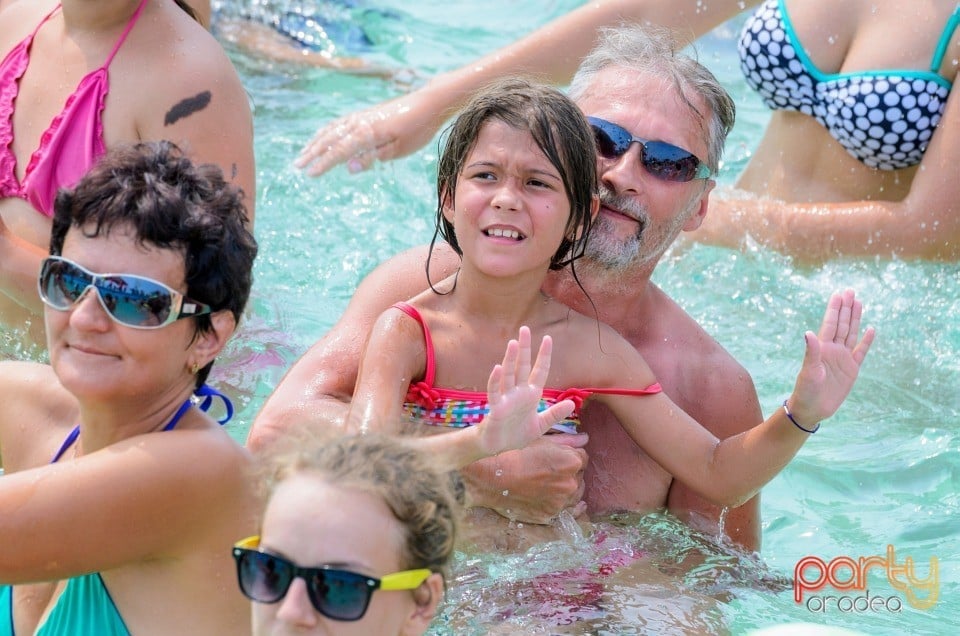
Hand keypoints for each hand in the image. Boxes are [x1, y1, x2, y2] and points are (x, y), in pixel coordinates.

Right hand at [294, 88, 444, 176]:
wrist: (428, 104)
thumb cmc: (416, 129)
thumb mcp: (398, 149)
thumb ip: (373, 157)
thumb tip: (350, 167)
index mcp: (367, 133)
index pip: (340, 151)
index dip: (323, 163)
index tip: (310, 174)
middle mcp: (360, 122)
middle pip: (330, 139)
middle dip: (313, 153)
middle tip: (298, 166)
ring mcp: (362, 116)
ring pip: (332, 129)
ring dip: (317, 141)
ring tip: (304, 153)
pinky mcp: (366, 114)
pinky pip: (340, 123)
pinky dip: (327, 131)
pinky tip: (324, 137)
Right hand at [461, 434, 588, 523]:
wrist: (490, 477)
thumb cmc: (514, 453)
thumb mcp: (540, 440)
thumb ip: (566, 440)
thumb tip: (585, 438)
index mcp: (572, 461)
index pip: (582, 458)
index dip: (570, 456)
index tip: (558, 457)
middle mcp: (571, 483)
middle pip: (579, 476)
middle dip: (569, 473)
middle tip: (549, 471)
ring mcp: (562, 502)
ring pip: (574, 494)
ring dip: (566, 489)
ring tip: (548, 485)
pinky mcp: (551, 515)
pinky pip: (566, 511)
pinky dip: (562, 505)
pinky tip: (557, 500)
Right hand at [477, 327, 575, 456]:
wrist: (499, 447)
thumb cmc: (517, 434)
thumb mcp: (541, 425)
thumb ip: (554, 414)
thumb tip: (572, 403)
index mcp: (531, 394)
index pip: (540, 371)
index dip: (544, 355)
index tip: (548, 338)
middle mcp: (518, 392)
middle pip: (522, 366)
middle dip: (524, 348)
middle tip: (524, 329)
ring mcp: (507, 398)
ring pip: (509, 375)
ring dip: (511, 359)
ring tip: (514, 343)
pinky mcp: (496, 408)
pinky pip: (495, 392)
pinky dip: (496, 380)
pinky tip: (498, 368)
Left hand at [788, 289, 875, 424]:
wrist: (812, 409)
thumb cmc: (806, 390)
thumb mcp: (808, 371)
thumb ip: (811, 352)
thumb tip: (808, 333)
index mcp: (822, 348)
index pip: (830, 324)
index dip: (835, 309)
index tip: (839, 294)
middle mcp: (833, 350)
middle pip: (842, 324)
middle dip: (846, 308)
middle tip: (850, 291)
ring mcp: (843, 358)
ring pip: (851, 334)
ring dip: (855, 319)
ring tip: (859, 303)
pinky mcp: (851, 369)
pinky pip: (861, 352)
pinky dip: (866, 341)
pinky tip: (870, 329)